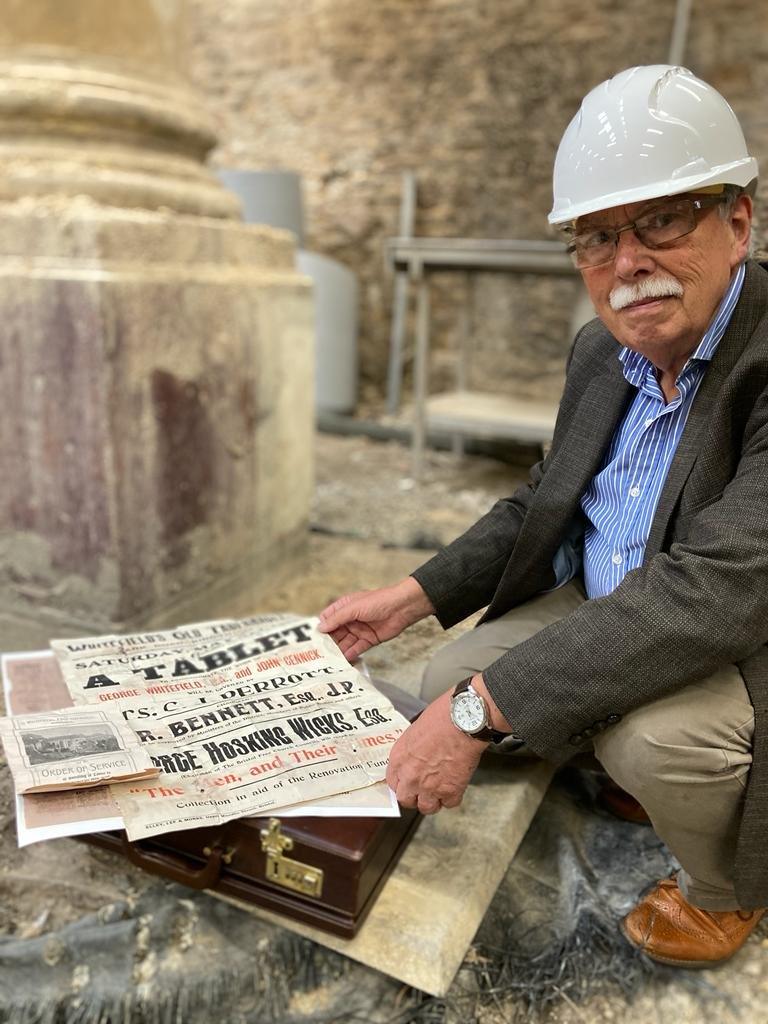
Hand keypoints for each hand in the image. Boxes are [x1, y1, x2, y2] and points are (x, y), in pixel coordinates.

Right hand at [318, 577, 434, 661]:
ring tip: (330, 660)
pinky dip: (351, 654)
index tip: (314, 639)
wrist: (402, 608)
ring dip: (339, 650)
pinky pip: (357, 648)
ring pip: (345, 642)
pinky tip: (344, 659)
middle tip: (320, 653)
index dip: (322, 628)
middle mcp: (351, 619)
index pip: (328, 618)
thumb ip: (337, 619)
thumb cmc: (378, 601)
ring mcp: (360, 630)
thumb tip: (320, 628)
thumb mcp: (353, 608)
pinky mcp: (369, 640)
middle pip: (335, 633)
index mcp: (345, 607)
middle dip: (329, 642)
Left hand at [385, 688, 485, 814]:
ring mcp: (430, 787)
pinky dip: (453, 797)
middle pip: (406, 800)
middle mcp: (411, 776)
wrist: (463, 721)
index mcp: (399, 759)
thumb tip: (414, 758)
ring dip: (433, 801)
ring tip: (440, 791)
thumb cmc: (441, 718)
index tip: (408, 784)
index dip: (402, 784)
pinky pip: (449, 803)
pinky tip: (455, 786)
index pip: (393, 783)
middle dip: (414, 797)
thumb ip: (410, 750)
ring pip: (427, 807)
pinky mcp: (450, 791)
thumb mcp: (414, 731)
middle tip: (423, 790)